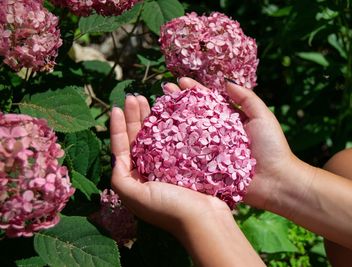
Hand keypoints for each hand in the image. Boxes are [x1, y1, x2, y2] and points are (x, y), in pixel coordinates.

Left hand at [110, 92, 231, 235]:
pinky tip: (167, 113)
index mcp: (134, 180)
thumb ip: (119, 178)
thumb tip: (114, 158)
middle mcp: (148, 172)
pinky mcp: (184, 164)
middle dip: (133, 117)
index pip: (121, 148)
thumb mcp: (135, 196)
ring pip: (155, 136)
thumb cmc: (169, 208)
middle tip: (134, 96)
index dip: (117, 127)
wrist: (204, 219)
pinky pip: (173, 140)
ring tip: (147, 98)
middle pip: (137, 138)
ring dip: (149, 118)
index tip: (115, 107)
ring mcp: (167, 167)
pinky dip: (169, 126)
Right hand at [167, 78, 307, 214]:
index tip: (180, 81)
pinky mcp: (207, 169)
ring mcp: (210, 152)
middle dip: (178, 103)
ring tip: (157, 111)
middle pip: (194, 116)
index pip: (208, 102)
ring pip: (188, 135)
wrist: (276, 181)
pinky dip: (175, 150)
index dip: (195, 91)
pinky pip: (189, 158)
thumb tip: (226, 81)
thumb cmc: (272, 147)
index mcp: (229, 121)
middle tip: (163, 91)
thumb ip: (246, 98)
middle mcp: (217, 135)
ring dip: (172, 123)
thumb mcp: (262, 116)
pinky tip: (161, 140)